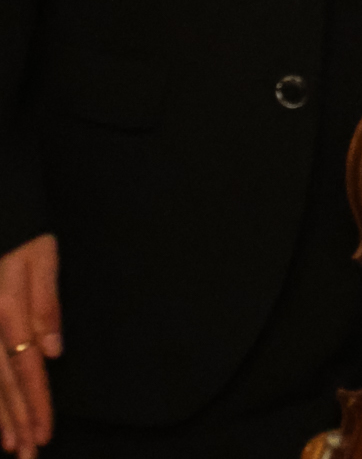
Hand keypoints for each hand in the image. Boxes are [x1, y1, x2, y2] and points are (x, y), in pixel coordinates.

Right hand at [0, 234, 54, 457]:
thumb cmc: (19, 230)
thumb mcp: (41, 256)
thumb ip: (46, 303)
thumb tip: (52, 352)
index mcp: (7, 309)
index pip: (25, 367)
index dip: (35, 403)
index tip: (44, 433)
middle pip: (0, 383)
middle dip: (15, 421)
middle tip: (28, 455)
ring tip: (9, 446)